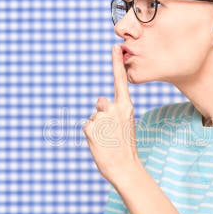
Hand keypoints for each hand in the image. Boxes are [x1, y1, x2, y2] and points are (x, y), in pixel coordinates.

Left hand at [84, 44, 139, 185]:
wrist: (125, 167)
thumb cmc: (126, 147)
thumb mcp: (125, 124)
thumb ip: (116, 111)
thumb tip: (100, 106)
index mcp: (126, 106)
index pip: (120, 80)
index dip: (116, 62)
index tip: (114, 46)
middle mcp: (113, 108)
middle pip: (100, 102)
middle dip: (102, 114)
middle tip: (110, 132)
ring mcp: (101, 118)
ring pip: (93, 117)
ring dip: (96, 127)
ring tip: (106, 140)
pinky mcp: (90, 128)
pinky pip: (86, 126)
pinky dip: (90, 136)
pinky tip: (99, 143)